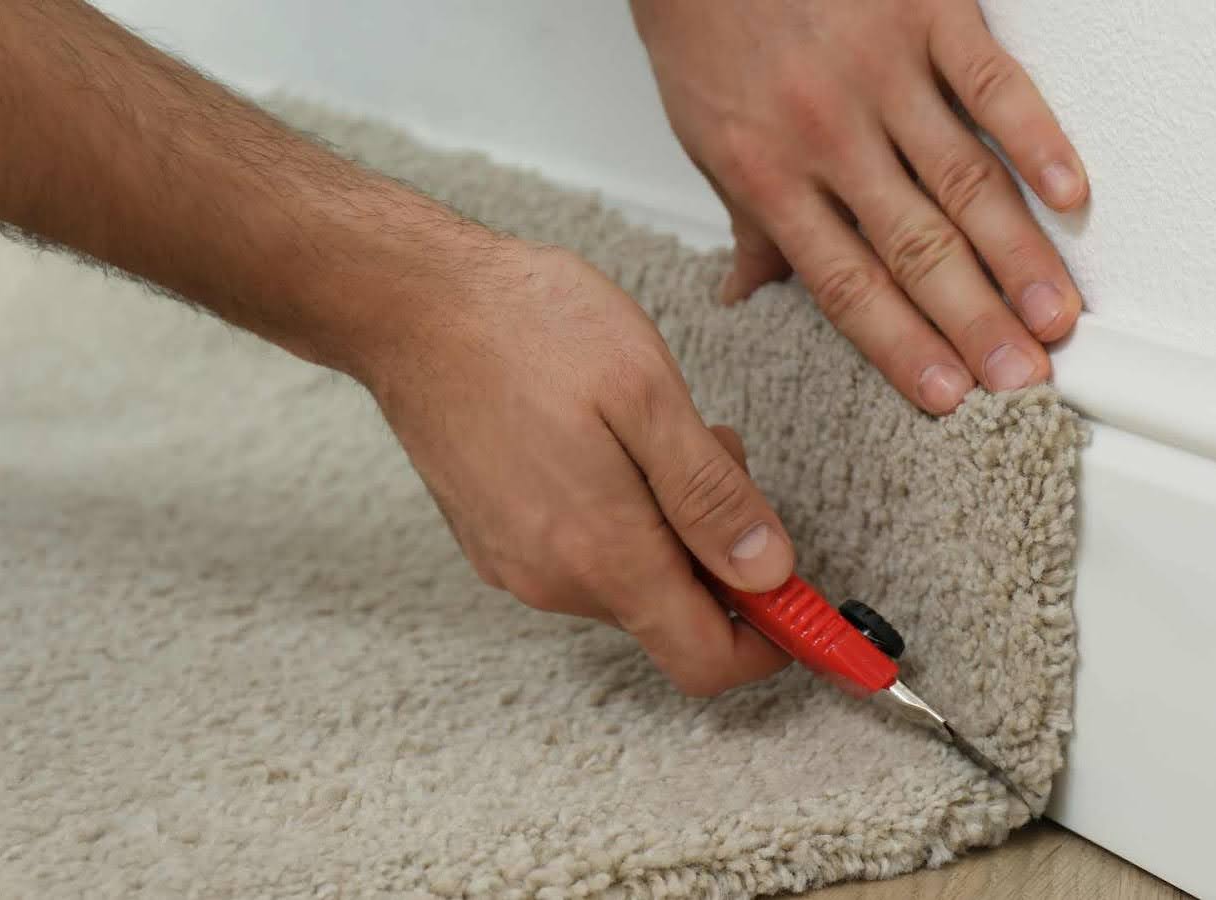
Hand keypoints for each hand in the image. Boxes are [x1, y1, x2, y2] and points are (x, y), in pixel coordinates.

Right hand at [360, 238, 794, 695]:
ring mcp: (516, 563)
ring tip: (658, 430)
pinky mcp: (495, 538)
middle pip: (674, 617)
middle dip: (721, 555)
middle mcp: (554, 580)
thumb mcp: (647, 396)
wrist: (409, 303)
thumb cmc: (527, 329)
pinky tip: (611, 441)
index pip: (706, 659)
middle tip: (717, 453)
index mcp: (602, 554)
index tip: (806, 597)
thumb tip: (770, 573)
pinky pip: (586, 556)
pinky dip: (624, 518)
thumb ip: (710, 496)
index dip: (773, 640)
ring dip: (672, 527)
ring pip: (632, 581)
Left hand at [632, 0, 1087, 413]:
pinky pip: (991, 82)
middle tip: (1021, 377)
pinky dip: (1036, 136)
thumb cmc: (704, 26)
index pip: (845, 284)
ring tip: (1055, 315)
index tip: (947, 394)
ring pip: (962, 181)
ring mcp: (879, 72)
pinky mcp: (924, 11)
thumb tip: (746, 293)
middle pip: (914, 248)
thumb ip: (745, 218)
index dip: (901, 345)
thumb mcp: (705, 136)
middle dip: (972, 323)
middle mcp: (824, 132)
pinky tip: (1069, 191)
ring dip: (1017, 255)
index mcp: (767, 174)